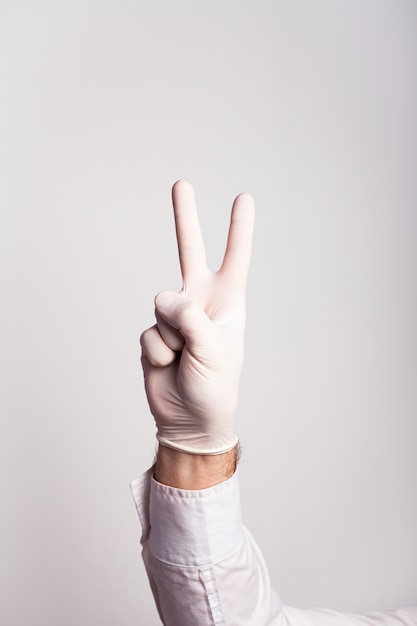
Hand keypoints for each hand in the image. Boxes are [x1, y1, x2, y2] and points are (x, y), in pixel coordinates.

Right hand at [140, 180, 254, 453]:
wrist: (190, 419)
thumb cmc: (215, 386)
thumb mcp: (215, 352)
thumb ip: (192, 319)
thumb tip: (163, 298)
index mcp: (227, 302)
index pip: (235, 258)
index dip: (238, 228)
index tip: (244, 197)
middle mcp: (200, 302)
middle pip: (189, 251)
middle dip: (185, 217)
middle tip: (182, 183)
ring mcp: (174, 316)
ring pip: (162, 306)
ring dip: (173, 338)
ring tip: (185, 359)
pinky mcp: (153, 333)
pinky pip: (148, 332)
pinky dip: (158, 352)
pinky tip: (169, 366)